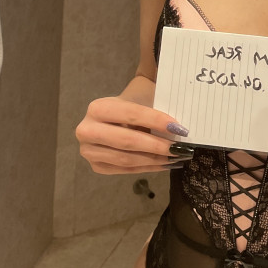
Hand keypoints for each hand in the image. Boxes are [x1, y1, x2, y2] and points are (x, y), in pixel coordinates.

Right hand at [75, 94, 193, 174]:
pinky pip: (126, 170)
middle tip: (181, 148)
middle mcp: (87, 130)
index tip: (179, 128)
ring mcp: (89, 151)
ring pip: (126, 160)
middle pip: (127, 141)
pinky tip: (166, 164)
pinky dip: (148, 167)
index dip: (156, 121)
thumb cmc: (134, 102)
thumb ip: (157, 106)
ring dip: (155, 160)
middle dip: (156, 146)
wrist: (117, 113)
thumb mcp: (142, 97)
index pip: (131, 114)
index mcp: (98, 108)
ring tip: (177, 157)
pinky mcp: (97, 166)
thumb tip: (179, 127)